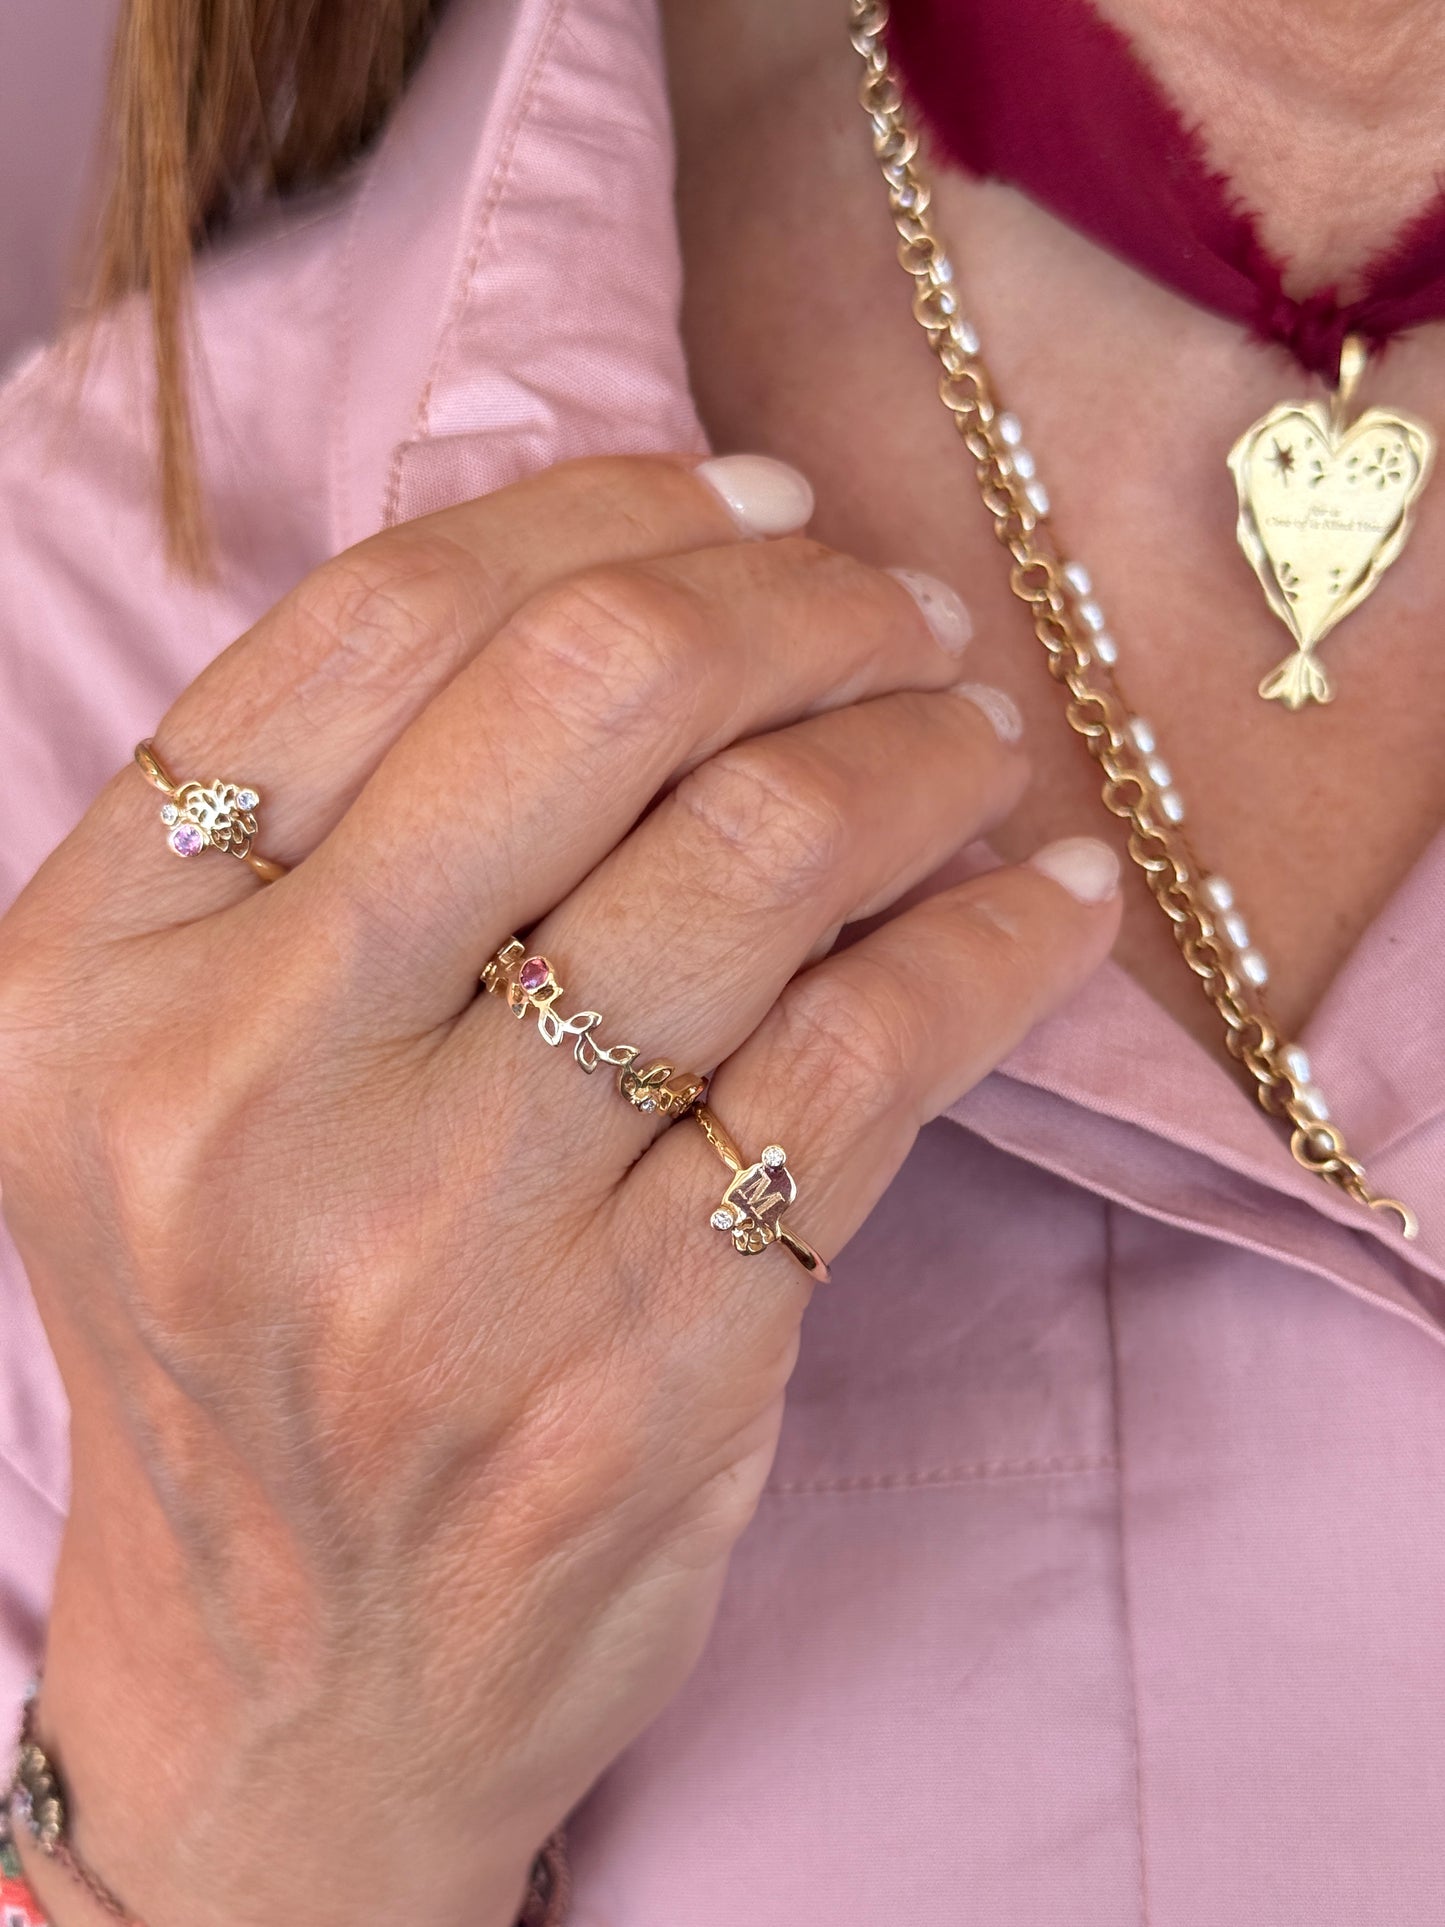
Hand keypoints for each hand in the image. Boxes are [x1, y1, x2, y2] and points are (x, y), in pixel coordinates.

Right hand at [0, 453, 1118, 1924]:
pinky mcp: (635, 1365)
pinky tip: (1041, 907)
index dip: (605, 510)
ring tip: (971, 744)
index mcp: (91, 972)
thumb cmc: (259, 1330)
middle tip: (900, 613)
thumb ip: (343, 826)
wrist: (301, 1676)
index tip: (751, 503)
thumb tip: (630, 557)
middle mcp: (237, 1091)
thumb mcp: (189, 1071)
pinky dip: (997, 942)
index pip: (378, 621)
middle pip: (589, 691)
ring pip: (759, 852)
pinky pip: (875, 1050)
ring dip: (924, 753)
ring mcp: (438, 1247)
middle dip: (803, 604)